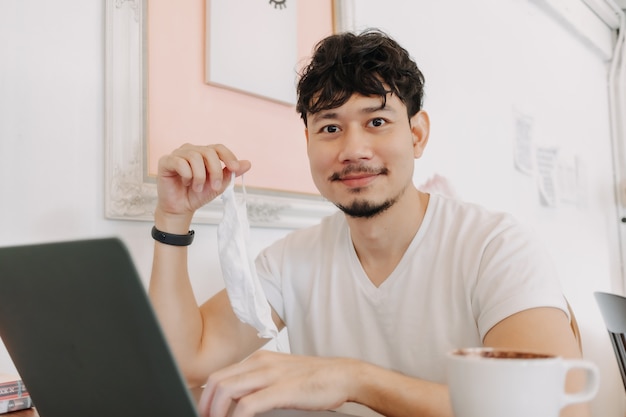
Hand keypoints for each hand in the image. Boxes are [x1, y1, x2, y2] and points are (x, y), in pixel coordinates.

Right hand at [156, 144, 250, 219]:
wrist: (181, 208)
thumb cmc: (198, 194)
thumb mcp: (219, 185)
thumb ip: (231, 173)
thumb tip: (247, 163)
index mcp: (204, 153)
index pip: (218, 148)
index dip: (228, 156)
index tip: (235, 168)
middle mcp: (191, 150)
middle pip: (208, 151)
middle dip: (215, 171)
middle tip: (215, 187)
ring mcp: (178, 154)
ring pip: (194, 157)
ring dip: (199, 176)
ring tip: (197, 187)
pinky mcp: (166, 161)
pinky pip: (180, 162)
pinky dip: (187, 175)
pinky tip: (185, 182)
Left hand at [199, 350, 355, 416]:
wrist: (343, 375)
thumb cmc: (314, 379)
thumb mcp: (280, 375)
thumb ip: (259, 383)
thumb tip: (238, 401)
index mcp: (258, 360)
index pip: (220, 375)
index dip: (206, 397)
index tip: (205, 413)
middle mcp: (260, 363)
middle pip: (217, 381)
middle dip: (205, 405)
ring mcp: (271, 375)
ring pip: (227, 390)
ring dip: (216, 411)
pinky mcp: (281, 389)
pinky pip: (248, 405)